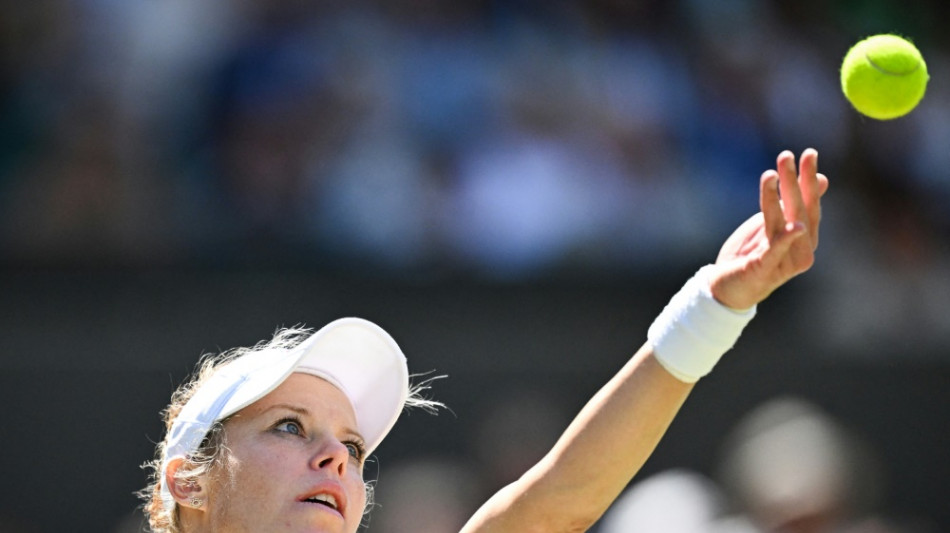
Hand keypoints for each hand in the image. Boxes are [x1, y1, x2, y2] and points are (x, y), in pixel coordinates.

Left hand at [708, 149, 828, 309]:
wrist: (730, 288)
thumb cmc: (755, 254)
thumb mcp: (775, 224)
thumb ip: (794, 204)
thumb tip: (822, 178)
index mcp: (806, 237)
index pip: (810, 202)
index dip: (809, 178)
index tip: (809, 153)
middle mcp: (803, 249)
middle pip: (799, 210)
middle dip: (793, 182)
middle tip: (786, 156)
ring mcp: (786, 262)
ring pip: (783, 224)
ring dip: (778, 197)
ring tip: (772, 174)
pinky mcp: (766, 270)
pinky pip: (776, 251)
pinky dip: (786, 239)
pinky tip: (795, 226)